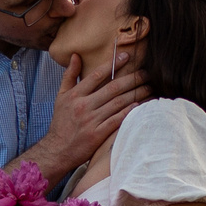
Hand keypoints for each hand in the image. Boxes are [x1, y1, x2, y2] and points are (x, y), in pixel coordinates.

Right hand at [36, 43, 149, 177]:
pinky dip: (129, 112)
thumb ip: (69, 75)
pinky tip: (140, 105)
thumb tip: (76, 55)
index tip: (127, 57)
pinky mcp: (98, 134)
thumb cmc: (61, 122)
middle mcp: (83, 106)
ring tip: (148, 88)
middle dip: (132, 79)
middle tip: (146, 73)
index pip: (97, 75)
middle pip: (113, 88)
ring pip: (118, 103)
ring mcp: (91, 120)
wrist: (57, 150)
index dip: (113, 64)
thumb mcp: (61, 96)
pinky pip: (117, 120)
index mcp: (75, 95)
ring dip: (136, 94)